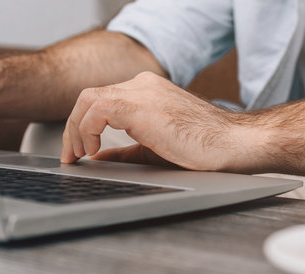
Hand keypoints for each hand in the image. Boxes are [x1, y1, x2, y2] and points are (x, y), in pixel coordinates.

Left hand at [61, 72, 264, 171]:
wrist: (232, 144)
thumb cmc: (202, 146)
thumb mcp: (154, 147)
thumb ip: (126, 150)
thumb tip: (101, 156)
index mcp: (145, 92)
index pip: (100, 100)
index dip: (81, 126)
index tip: (78, 151)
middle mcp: (142, 86)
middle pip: (88, 97)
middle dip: (72, 128)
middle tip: (71, 155)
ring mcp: (142, 92)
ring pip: (88, 100)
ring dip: (76, 130)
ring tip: (81, 155)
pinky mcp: (142, 106)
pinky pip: (99, 110)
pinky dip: (88, 130)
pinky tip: (95, 150)